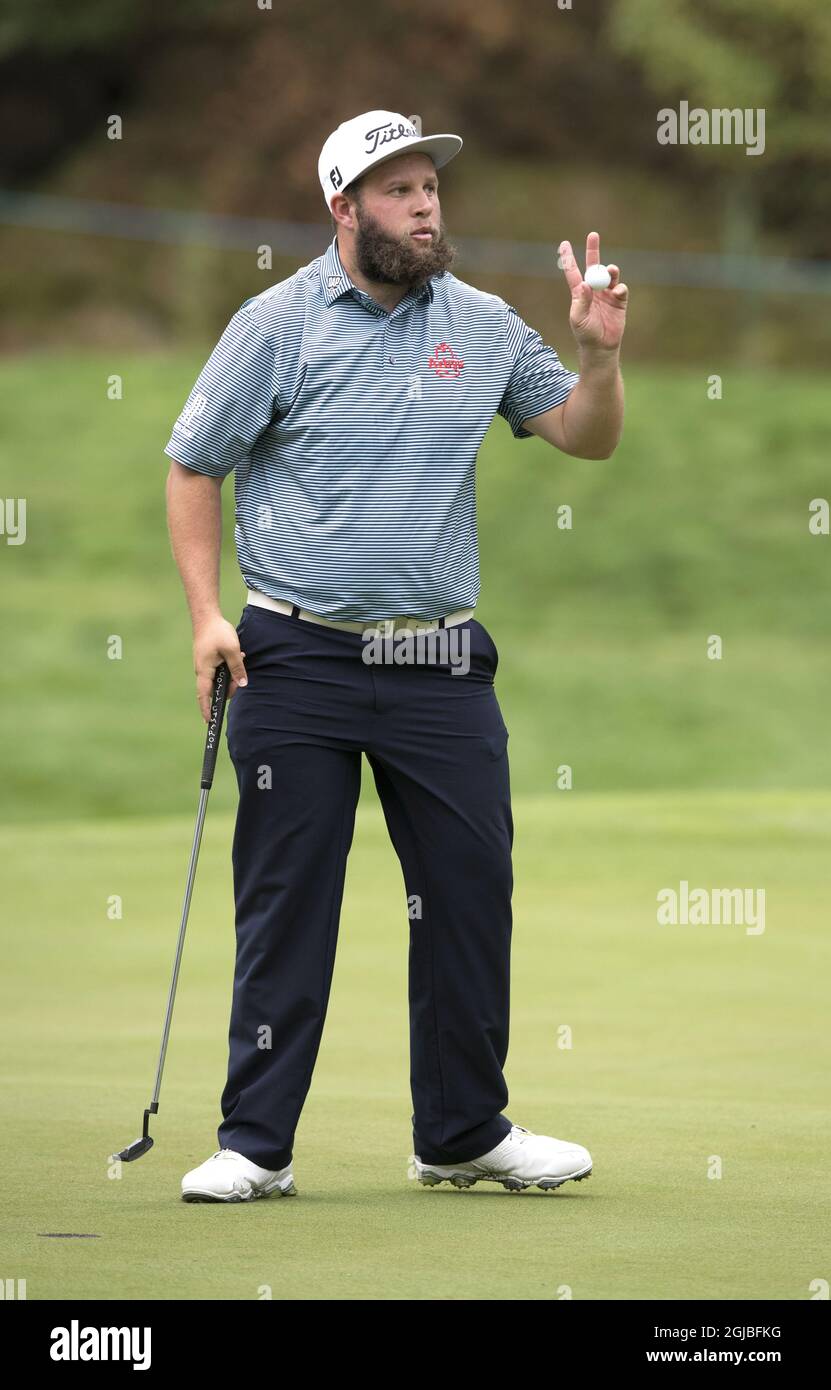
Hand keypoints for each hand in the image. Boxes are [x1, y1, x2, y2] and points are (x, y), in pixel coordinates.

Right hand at [192, 615, 247, 722]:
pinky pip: (219, 670)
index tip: (209, 722)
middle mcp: (202, 671)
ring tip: (240, 659)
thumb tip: (243, 684)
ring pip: (219, 679)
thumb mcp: (232, 650)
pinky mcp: (208, 660)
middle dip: (229, 687)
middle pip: (215, 689)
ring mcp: (204, 665)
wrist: (207, 616)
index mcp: (204, 671)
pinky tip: (237, 656)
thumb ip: (238, 668)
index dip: (206, 709)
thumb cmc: (217, 632)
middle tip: (241, 678)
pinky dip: (228, 667)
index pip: (204, 695)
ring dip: (231, 675)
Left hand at [559, 232, 627, 353]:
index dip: (568, 258)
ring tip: (610, 270)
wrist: (601, 347)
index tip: (564, 243)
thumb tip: (584, 284)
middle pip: (593, 266)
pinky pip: (621, 288)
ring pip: (609, 274)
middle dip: (593, 250)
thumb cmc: (585, 334)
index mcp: (580, 293)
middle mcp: (593, 290)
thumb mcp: (579, 319)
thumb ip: (581, 301)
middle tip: (593, 235)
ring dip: (610, 270)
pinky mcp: (619, 301)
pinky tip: (617, 292)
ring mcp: (607, 294)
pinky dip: (619, 287)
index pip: (573, 272)